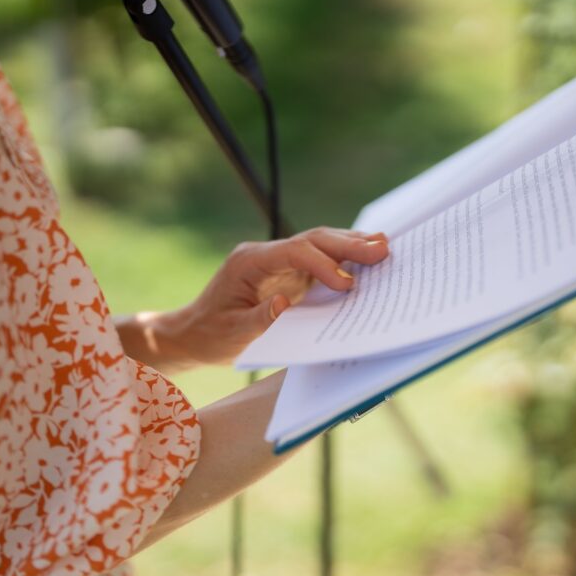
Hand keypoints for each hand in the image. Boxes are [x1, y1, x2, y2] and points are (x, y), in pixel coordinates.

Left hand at [128, 227, 388, 369]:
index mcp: (249, 262)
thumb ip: (259, 319)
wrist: (193, 332)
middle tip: (382, 249)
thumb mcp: (231, 334)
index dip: (324, 265)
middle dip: (347, 244)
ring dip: (350, 245)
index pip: (294, 252)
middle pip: (312, 240)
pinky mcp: (287, 272)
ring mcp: (277, 261)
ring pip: (318, 244)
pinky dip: (343, 258)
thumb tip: (284, 304)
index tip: (347, 284)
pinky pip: (318, 259)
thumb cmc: (210, 336)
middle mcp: (265, 254)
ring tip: (383, 247)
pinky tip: (366, 256)